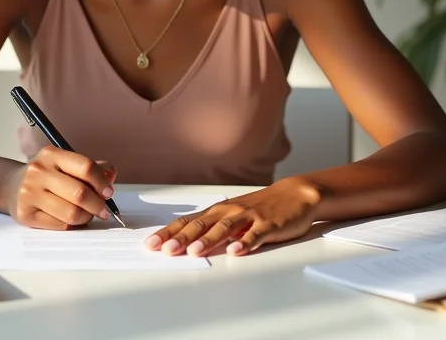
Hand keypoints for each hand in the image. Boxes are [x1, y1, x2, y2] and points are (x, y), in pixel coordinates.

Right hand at [3, 146, 116, 229]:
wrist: (12, 186)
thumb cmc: (47, 175)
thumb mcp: (66, 164)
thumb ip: (92, 168)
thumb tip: (111, 175)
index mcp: (52, 154)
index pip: (86, 167)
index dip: (102, 182)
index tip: (109, 193)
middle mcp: (38, 171)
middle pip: (80, 193)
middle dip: (98, 204)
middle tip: (104, 210)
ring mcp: (29, 193)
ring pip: (71, 212)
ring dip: (86, 217)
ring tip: (88, 215)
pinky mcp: (25, 214)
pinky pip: (59, 225)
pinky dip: (72, 225)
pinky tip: (72, 220)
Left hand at [144, 177, 320, 256]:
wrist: (294, 194)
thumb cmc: (260, 208)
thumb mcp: (233, 216)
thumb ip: (213, 229)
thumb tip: (185, 243)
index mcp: (218, 212)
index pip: (188, 222)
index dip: (169, 233)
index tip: (151, 244)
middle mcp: (229, 212)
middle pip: (202, 225)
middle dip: (182, 238)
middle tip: (166, 250)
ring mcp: (249, 217)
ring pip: (225, 228)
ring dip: (209, 240)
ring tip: (195, 251)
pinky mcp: (268, 225)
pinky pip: (255, 235)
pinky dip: (245, 242)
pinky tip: (236, 251)